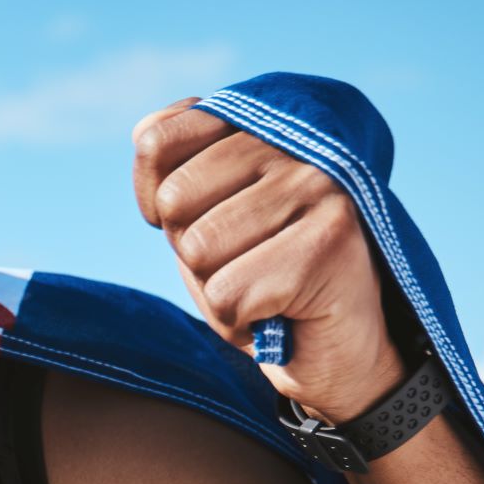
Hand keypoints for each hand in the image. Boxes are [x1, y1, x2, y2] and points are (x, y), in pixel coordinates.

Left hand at [132, 100, 402, 421]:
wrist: (337, 356)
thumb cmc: (263, 283)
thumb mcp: (205, 221)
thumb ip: (173, 172)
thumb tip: (145, 135)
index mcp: (265, 127)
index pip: (157, 139)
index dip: (156, 200)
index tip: (201, 224)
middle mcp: (298, 144)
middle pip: (174, 199)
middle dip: (193, 252)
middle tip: (248, 265)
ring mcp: (320, 186)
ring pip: (198, 247)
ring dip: (219, 289)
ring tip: (265, 288)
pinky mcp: (327, 241)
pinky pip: (227, 292)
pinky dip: (239, 319)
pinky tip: (280, 313)